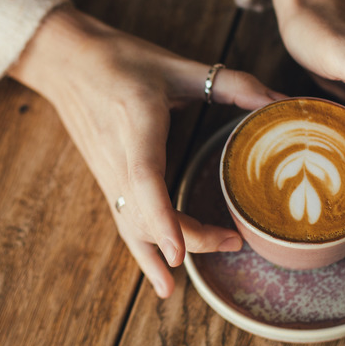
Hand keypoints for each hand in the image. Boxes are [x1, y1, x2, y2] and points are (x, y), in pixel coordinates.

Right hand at [9, 4, 284, 296]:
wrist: (64, 60)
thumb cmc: (119, 59)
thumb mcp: (176, 65)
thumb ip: (231, 83)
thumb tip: (280, 102)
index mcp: (137, 127)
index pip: (145, 181)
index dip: (163, 219)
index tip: (179, 253)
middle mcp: (118, 159)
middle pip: (146, 216)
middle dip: (188, 237)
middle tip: (234, 242)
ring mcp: (108, 173)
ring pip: (132, 225)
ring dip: (160, 253)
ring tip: (176, 287)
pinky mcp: (106, 178)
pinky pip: (125, 221)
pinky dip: (141, 250)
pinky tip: (158, 272)